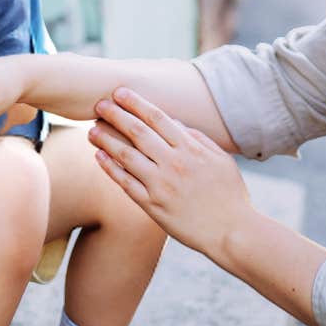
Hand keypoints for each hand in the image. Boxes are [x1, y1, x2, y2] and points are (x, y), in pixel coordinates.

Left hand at [89, 86, 252, 254]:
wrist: (232, 232)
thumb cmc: (230, 195)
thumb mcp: (221, 160)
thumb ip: (199, 139)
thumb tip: (177, 124)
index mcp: (191, 149)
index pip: (158, 117)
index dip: (136, 102)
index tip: (120, 92)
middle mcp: (173, 163)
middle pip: (138, 132)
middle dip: (116, 115)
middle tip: (99, 104)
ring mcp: (161, 185)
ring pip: (126, 155)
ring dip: (107, 139)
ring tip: (93, 129)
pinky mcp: (153, 206)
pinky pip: (126, 183)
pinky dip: (110, 168)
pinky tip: (99, 156)